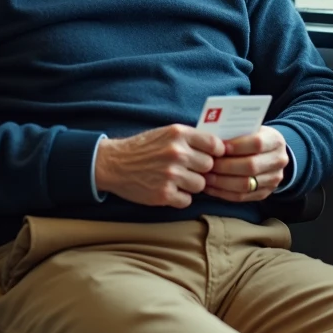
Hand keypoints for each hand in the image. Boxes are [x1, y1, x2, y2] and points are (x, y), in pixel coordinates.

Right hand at [95, 124, 224, 208]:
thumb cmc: (143, 148)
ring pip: (200, 185)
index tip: (211, 156)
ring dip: (191, 185)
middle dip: (201, 170)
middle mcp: (176, 153)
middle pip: (209, 166)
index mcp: (178, 134)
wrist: (114, 164)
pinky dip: (179, 198)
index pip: (214, 144)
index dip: (216, 152)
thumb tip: (219, 148)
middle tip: (188, 169)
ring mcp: (170, 174)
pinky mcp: (163, 194)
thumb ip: (190, 138)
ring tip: (175, 179)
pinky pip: (187, 200)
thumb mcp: (166, 133)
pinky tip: (168, 189)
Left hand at [203, 126, 288, 202]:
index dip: (236, 146)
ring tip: (205, 177)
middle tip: (206, 164)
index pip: (257, 143)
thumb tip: (211, 139)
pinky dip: (223, 193)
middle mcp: (279, 161)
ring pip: (245, 185)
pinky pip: (242, 197)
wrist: (268, 153)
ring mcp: (274, 180)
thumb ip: (235, 133)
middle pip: (251, 166)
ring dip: (221, 182)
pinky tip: (210, 187)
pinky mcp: (264, 193)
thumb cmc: (251, 138)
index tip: (218, 147)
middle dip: (225, 166)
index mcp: (276, 141)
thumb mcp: (249, 129)